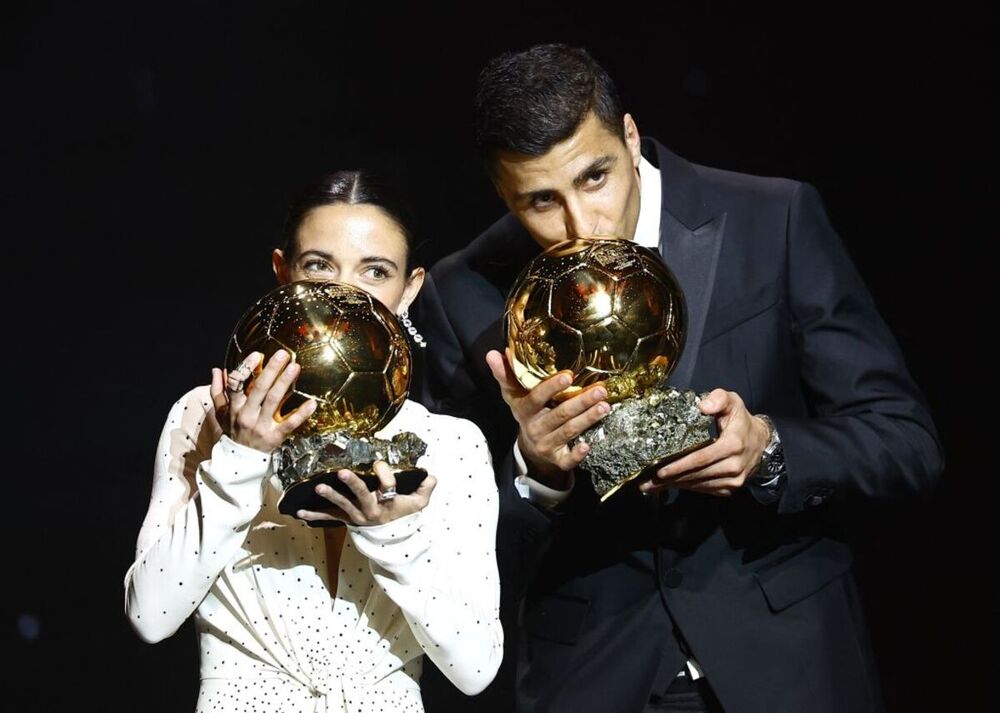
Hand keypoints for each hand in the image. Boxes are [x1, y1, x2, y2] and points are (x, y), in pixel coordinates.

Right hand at [210, 350, 315, 452]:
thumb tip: (217, 370)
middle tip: (283, 354)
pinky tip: (312, 403)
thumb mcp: (220, 412)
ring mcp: (261, 426)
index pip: (236, 384)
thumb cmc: (232, 430)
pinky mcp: (275, 436)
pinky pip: (290, 424)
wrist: (239, 460)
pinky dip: (302, 414)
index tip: (257, 355)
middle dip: (271, 370)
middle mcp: (247, 415)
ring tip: (295, 367)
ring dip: (285, 383)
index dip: (246, 368)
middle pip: (259, 389)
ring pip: (273, 401)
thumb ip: (217, 390)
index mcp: (234, 407)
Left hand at [295, 460, 436, 526]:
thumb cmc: (404, 514)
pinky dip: (314, 516)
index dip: (384, 473)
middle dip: (352, 483)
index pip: (388, 485)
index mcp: (389, 502)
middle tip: (342, 472)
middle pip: (362, 494)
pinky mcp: (346, 519)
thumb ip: (426, 488)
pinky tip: (299, 513)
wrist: (392, 539)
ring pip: (343, 505)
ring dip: (330, 496)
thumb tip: (431, 475)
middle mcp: (371, 509)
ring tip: (318, 487)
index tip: (378, 463)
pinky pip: (329, 518)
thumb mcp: (419, 504)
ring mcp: (356, 515)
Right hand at [486, 349, 609, 488]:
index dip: (551, 387)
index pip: (537, 398)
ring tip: (605, 406)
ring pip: (568, 431)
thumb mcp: (513, 394)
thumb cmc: (527, 412)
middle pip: (560, 414)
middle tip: (600, 390)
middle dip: (581, 402)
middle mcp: (534, 428)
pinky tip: (588, 446)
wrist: (530, 448)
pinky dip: (576, 454)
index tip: (569, 376)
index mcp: (524, 410)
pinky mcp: (557, 460)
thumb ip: (504, 374)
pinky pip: (567, 460)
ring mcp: (546, 444)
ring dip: (587, 419)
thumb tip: (492, 353)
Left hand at [640, 388, 769, 496]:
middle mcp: (734, 466)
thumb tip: (703, 406)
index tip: (661, 470)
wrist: (761, 442)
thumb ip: (718, 398)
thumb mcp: (732, 402)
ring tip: (652, 486)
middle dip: (671, 479)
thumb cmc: (740, 420)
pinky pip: (705, 489)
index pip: (702, 458)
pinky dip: (687, 487)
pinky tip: (671, 485)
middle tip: (647, 482)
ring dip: (675, 485)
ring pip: (699, 484)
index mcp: (733, 445)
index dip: (680, 465)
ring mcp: (734, 480)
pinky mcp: (730, 488)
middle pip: (697, 474)